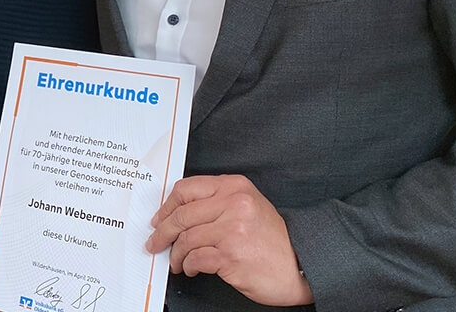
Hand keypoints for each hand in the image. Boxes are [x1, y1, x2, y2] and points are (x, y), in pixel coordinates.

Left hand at [146, 174, 312, 306]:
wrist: (300, 264)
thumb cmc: (273, 239)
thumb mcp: (248, 206)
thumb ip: (216, 202)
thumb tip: (178, 212)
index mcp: (234, 187)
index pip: (186, 189)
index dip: (166, 206)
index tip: (159, 219)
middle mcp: (234, 204)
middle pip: (181, 215)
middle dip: (162, 232)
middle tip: (156, 242)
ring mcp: (232, 230)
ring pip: (185, 239)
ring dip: (175, 254)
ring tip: (177, 261)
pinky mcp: (231, 256)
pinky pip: (195, 258)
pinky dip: (188, 265)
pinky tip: (191, 268)